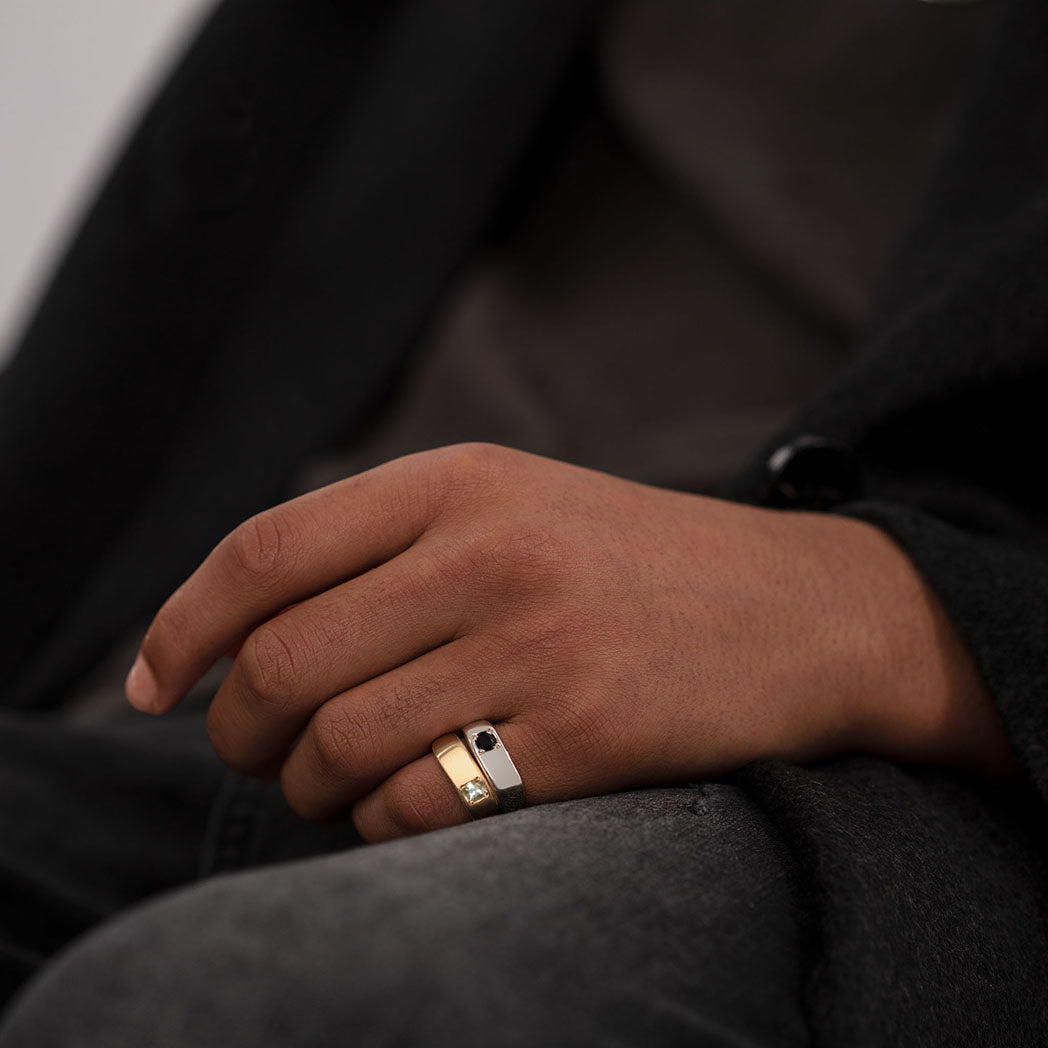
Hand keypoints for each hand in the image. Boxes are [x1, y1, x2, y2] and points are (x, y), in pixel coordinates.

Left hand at [126, 442, 1021, 840]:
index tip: (154, 684)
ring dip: (309, 784)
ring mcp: (537, 646)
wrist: (799, 611)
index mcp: (461, 480)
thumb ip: (385, 546)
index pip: (265, 552)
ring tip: (340, 778)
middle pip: (280, 662)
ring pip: (335, 747)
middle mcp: (490, 553)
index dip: (183, 624)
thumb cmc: (634, 565)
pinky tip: (416, 801)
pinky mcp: (582, 738)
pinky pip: (415, 807)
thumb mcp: (511, 506)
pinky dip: (384, 821)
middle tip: (254, 749)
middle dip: (237, 727)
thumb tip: (239, 626)